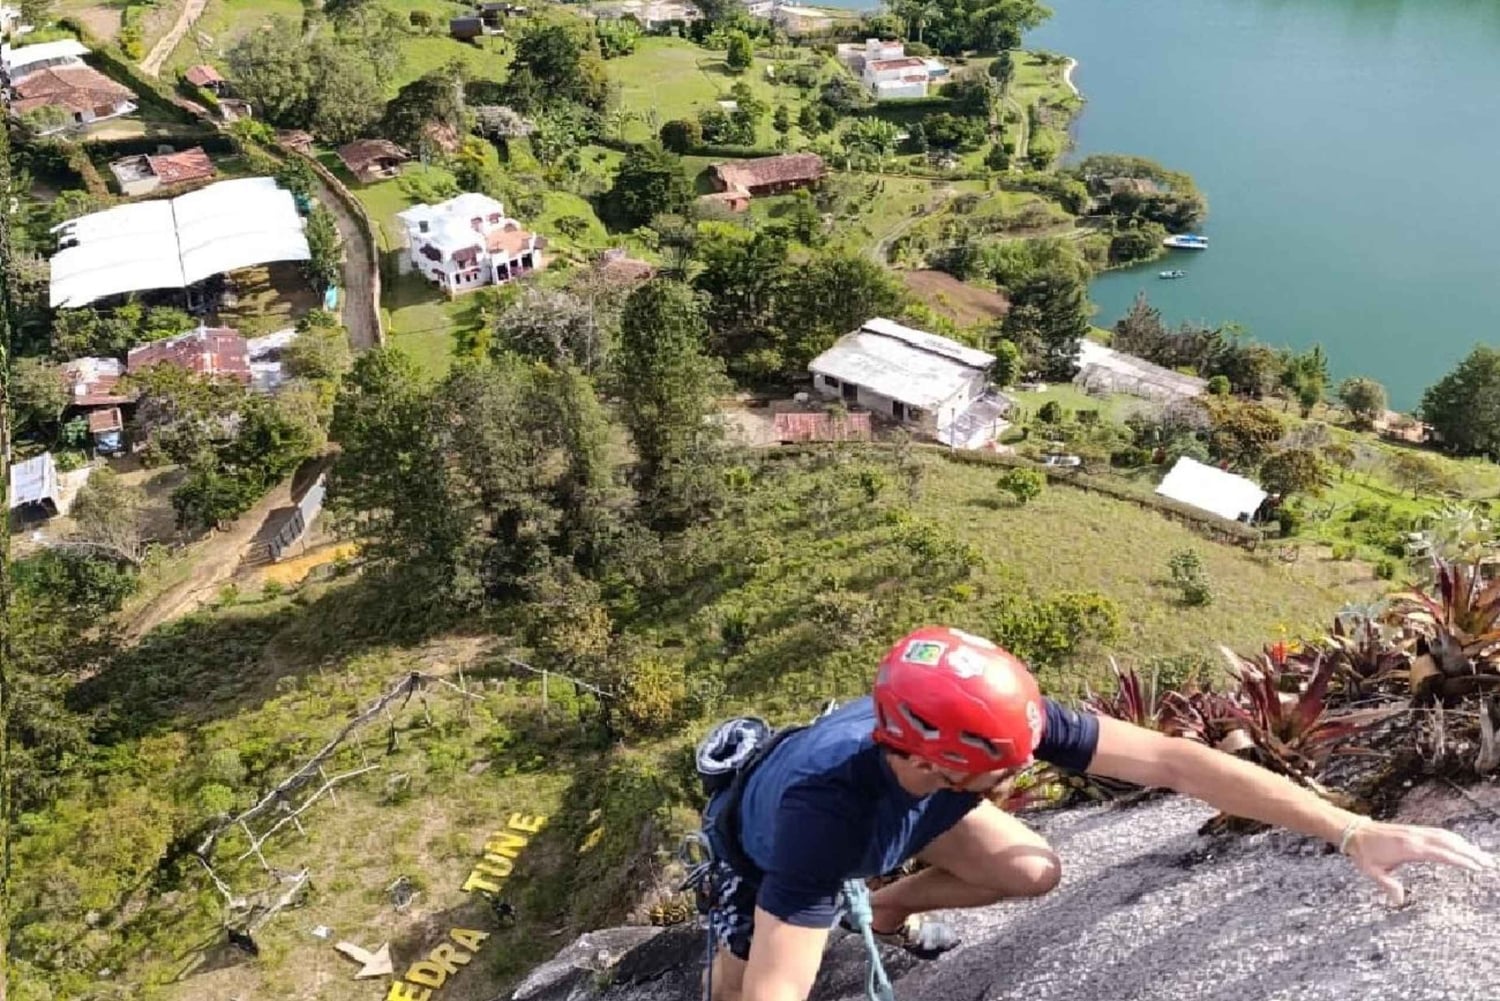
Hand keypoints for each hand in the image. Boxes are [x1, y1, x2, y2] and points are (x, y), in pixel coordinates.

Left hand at [1346, 820, 1496, 906]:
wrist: (1353, 832)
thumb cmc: (1364, 853)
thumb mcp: (1372, 871)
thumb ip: (1387, 885)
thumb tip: (1398, 901)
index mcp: (1408, 848)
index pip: (1440, 853)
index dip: (1458, 859)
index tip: (1475, 866)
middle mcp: (1415, 837)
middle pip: (1448, 843)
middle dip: (1469, 852)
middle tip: (1488, 863)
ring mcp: (1415, 831)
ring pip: (1445, 836)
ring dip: (1464, 844)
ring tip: (1481, 855)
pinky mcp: (1414, 830)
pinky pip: (1438, 832)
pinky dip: (1453, 838)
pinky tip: (1462, 845)